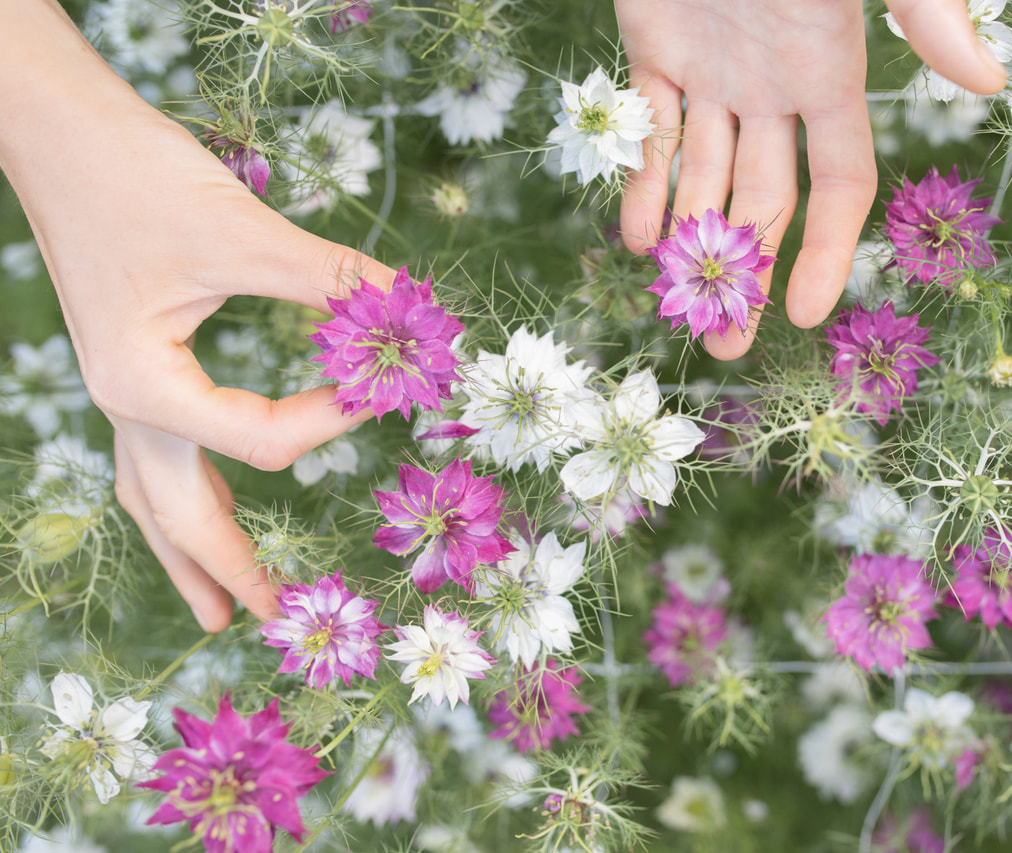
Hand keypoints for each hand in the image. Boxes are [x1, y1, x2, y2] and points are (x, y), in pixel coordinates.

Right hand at [0, 1, 393, 631]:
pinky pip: (153, 454)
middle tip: (275, 619)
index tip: (391, 383)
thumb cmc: (138, 175)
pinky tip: (201, 496)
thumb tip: (418, 314)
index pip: (265, 440)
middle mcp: (124, 404)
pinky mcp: (128, 365)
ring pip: (153, 495)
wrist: (58, 129)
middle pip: (178, 515)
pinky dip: (181, 493)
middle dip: (228, 569)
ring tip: (216, 608)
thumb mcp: (245, 233)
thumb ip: (334, 282)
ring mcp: (119, 390)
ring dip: (191, 550)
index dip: (338, 418)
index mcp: (145, 386)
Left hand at [616, 0, 1006, 358]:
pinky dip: (641, 181)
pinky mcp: (655, 49)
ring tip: (678, 308)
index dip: (829, 249)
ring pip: (703, 178)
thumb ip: (925, 12)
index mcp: (831, 73)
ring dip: (691, 243)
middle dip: (750, 273)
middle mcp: (773, 88)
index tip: (806, 317)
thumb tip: (988, 80)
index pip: (841, 185)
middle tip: (724, 346)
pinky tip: (637, 238)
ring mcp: (714, 73)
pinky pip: (649, 130)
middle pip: (766, 202)